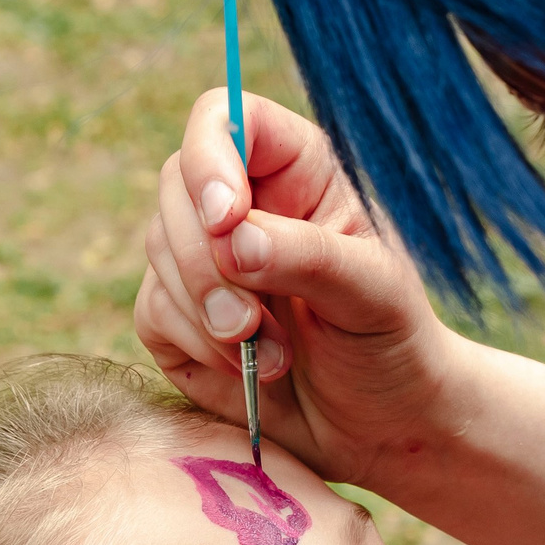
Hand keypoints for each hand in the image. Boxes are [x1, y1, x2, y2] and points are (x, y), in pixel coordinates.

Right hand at [137, 88, 468, 492]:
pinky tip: (249, 373)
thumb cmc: (391, 346)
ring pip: (158, 252)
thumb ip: (309, 257)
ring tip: (275, 358)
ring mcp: (204, 259)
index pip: (224, 117)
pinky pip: (153, 313)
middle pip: (176, 185)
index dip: (212, 157)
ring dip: (209, 315)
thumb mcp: (372, 295)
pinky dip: (198, 348)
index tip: (227, 217)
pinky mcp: (178, 318)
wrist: (381, 427)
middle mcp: (242, 204)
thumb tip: (233, 241)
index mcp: (294, 170)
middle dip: (206, 261)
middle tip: (251, 322)